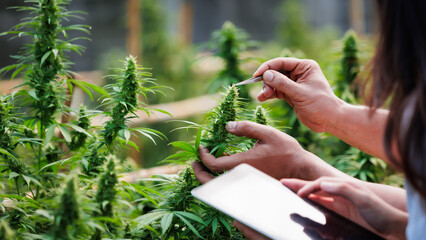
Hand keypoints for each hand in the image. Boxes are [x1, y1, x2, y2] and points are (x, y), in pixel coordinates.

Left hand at [195, 121, 342, 180]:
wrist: (301, 169)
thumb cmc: (286, 150)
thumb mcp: (267, 133)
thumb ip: (246, 128)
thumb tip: (227, 126)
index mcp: (242, 164)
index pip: (213, 164)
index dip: (202, 155)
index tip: (201, 145)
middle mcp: (240, 177)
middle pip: (210, 182)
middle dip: (198, 171)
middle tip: (194, 161)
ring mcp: (244, 184)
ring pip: (218, 186)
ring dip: (207, 176)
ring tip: (204, 162)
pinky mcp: (249, 186)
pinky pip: (228, 185)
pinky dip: (219, 177)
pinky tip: (222, 164)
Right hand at [254, 57, 344, 132]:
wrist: (329, 120)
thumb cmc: (320, 105)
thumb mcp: (300, 93)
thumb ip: (283, 84)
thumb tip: (266, 75)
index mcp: (305, 67)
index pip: (282, 62)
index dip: (268, 67)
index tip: (257, 75)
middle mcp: (299, 73)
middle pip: (276, 72)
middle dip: (267, 81)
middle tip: (264, 91)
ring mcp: (294, 84)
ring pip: (275, 82)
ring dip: (267, 88)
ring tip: (263, 97)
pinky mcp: (291, 94)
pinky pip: (276, 91)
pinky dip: (269, 94)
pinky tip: (262, 98)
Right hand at [282, 177, 407, 239]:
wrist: (392, 229)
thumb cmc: (381, 212)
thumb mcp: (363, 199)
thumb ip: (344, 189)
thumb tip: (323, 184)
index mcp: (344, 186)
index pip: (321, 184)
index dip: (308, 187)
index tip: (298, 193)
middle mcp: (340, 194)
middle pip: (315, 187)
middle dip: (299, 184)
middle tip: (283, 182)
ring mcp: (340, 205)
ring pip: (316, 198)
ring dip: (303, 195)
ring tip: (290, 192)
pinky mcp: (341, 216)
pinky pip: (322, 210)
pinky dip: (311, 208)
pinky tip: (305, 210)